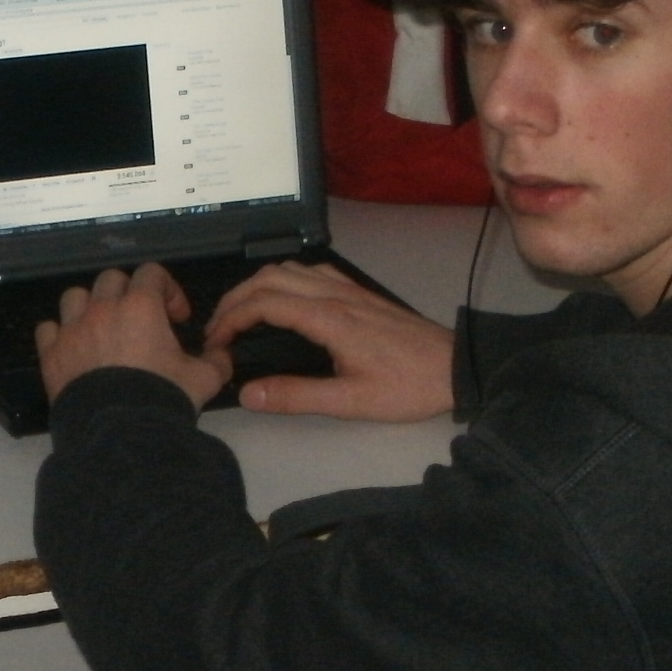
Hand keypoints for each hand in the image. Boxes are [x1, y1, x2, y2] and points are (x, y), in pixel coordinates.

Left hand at [35, 263, 227, 408]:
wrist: (120, 433)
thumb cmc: (162, 399)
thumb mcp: (204, 379)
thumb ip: (216, 360)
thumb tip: (221, 354)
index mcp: (141, 307)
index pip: (152, 273)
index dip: (168, 290)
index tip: (176, 317)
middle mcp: (103, 310)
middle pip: (111, 279)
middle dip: (129, 293)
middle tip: (141, 320)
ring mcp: (73, 330)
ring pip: (75, 297)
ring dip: (89, 306)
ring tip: (102, 329)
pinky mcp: (52, 354)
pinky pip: (47, 329)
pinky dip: (59, 334)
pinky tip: (73, 348)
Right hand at [203, 262, 456, 421]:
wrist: (455, 368)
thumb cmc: (407, 386)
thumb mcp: (350, 401)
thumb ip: (297, 396)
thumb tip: (249, 393)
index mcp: (328, 318)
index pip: (263, 304)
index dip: (230, 320)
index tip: (215, 343)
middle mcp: (335, 295)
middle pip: (269, 278)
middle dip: (234, 299)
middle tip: (217, 330)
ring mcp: (348, 289)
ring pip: (288, 269)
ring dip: (257, 285)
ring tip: (240, 314)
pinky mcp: (358, 292)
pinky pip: (311, 271)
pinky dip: (283, 279)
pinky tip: (281, 300)